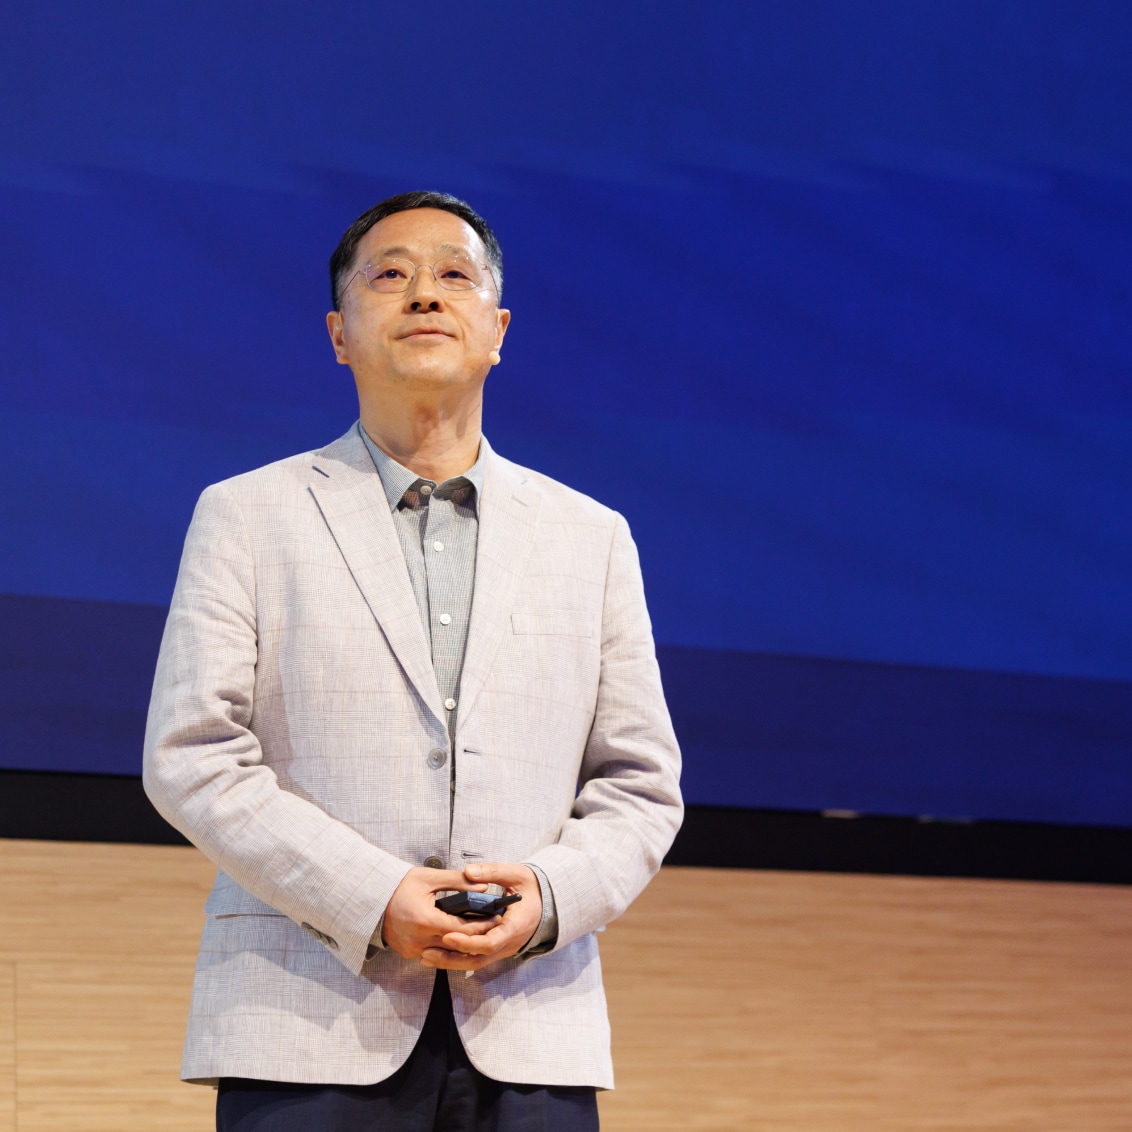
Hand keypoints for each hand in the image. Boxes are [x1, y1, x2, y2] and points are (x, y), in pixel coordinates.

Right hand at [381, 867, 495, 960]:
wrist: (372, 900)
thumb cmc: (400, 886)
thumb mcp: (429, 878)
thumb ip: (458, 882)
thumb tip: (483, 887)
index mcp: (425, 920)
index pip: (463, 929)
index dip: (482, 924)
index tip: (496, 917)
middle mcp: (419, 940)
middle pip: (458, 944)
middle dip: (477, 935)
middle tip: (492, 925)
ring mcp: (413, 950)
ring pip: (447, 953)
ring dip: (462, 943)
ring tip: (478, 930)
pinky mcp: (408, 954)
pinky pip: (433, 954)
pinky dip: (446, 946)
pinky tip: (457, 936)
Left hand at [420, 862, 542, 971]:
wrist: (547, 902)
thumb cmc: (532, 888)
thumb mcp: (516, 874)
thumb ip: (492, 872)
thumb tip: (469, 871)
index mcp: (515, 926)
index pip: (490, 942)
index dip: (468, 941)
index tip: (447, 935)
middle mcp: (509, 943)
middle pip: (478, 958)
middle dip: (452, 957)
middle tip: (428, 952)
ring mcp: (502, 949)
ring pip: (475, 962)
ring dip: (451, 962)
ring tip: (426, 957)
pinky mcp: (496, 948)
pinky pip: (475, 958)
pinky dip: (457, 958)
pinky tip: (438, 954)